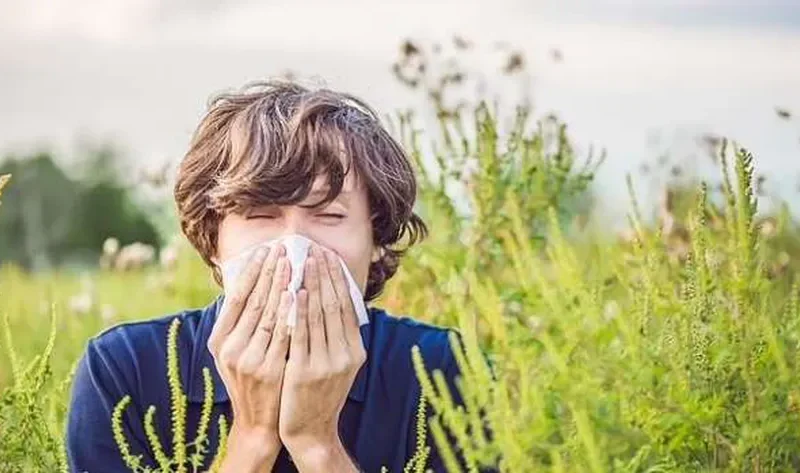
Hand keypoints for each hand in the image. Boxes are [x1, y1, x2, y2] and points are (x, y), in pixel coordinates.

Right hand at [207, 244, 293, 468]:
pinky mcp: (270, 370)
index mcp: (219, 341)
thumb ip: (241, 322)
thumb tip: (251, 282)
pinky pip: (283, 334)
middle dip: (269, 272)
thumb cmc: (252, 380)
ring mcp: (249, 360)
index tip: (265, 250)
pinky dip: (291, 313)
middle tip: (282, 248)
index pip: (236, 297)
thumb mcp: (236, 352)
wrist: (259, 423)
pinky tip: (299, 294)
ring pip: (269, 314)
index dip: (251, 272)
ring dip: (282, 286)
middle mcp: (230, 349)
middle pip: (253, 301)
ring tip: (293, 263)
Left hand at [278, 244, 366, 466]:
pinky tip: (294, 291)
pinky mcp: (305, 371)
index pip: (347, 306)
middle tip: (316, 249)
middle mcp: (345, 355)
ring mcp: (326, 363)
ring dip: (311, 284)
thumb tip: (333, 301)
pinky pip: (301, 333)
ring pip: (319, 315)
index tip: (329, 256)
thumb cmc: (319, 393)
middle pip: (335, 305)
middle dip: (325, 274)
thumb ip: (337, 337)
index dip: (338, 279)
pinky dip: (299, 310)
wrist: (310, 431)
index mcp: (355, 351)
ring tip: (303, 261)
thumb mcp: (338, 365)